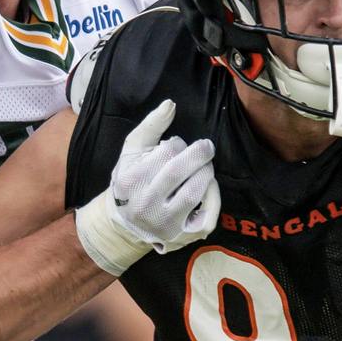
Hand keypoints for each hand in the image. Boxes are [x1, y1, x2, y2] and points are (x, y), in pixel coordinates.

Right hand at [74, 100, 219, 275]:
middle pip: (179, 172)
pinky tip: (209, 187)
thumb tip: (170, 104)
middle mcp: (145, 205)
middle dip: (199, 154)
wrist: (126, 223)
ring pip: (194, 193)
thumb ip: (150, 126)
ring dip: (206, 173)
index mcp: (131, 180)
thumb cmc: (133, 182)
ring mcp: (164, 224)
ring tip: (205, 167)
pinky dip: (214, 198)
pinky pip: (208, 216)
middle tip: (206, 148)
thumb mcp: (132, 152)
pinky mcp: (183, 236)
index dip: (178, 144)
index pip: (165, 153)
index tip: (178, 146)